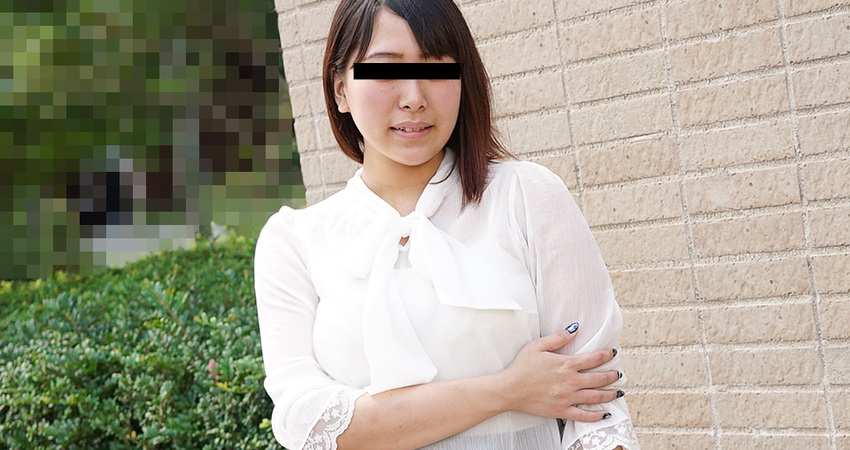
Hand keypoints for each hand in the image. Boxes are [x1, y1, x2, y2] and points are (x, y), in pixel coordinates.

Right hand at [496, 324, 620, 421]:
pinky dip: (597, 416)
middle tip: (619, 374)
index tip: (614, 353)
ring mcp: (568, 397)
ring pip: (596, 397)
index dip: (607, 355)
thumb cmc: (521, 367)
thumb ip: (558, 337)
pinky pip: (584, 415)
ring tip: (618, 392)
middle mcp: (571, 381)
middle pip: (600, 378)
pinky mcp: (562, 411)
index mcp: (566, 364)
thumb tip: (575, 328)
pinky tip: (605, 414)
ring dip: (610, 394)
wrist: (509, 389)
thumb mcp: (538, 346)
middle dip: (612, 375)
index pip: (594, 358)